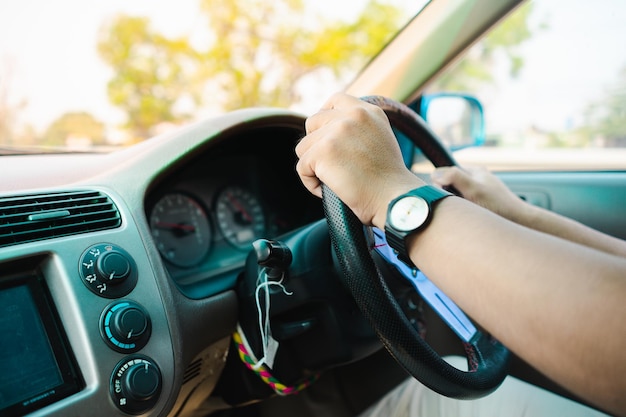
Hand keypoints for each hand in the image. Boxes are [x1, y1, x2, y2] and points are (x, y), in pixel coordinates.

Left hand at [296, 93, 422, 228]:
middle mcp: (352, 115)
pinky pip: (302, 167)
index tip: (326, 136)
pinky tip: (329, 190)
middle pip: (313, 123)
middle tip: (331, 166)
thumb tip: (331, 132)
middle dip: (316, 145)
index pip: (335, 100)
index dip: (324, 117)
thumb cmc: (389, 181)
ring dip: (314, 167)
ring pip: (304, 147)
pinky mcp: (322, 151)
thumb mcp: (381, 140)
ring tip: (334, 181)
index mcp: (368, 111)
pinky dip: (311, 183)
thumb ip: (360, 128)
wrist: (394, 198)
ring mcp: (336, 132)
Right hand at [431, 166, 527, 221]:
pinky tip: (468, 217)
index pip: (444, 173)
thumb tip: (434, 174)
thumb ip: (454, 177)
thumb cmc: (500, 205)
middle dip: (447, 196)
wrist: (520, 221)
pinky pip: (463, 206)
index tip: (447, 196)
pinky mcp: (480, 204)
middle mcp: (475, 180)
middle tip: (457, 206)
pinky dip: (462, 212)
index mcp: (473, 171)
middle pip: (448, 186)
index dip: (440, 185)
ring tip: (464, 212)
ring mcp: (477, 192)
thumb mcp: (475, 189)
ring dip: (455, 205)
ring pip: (455, 197)